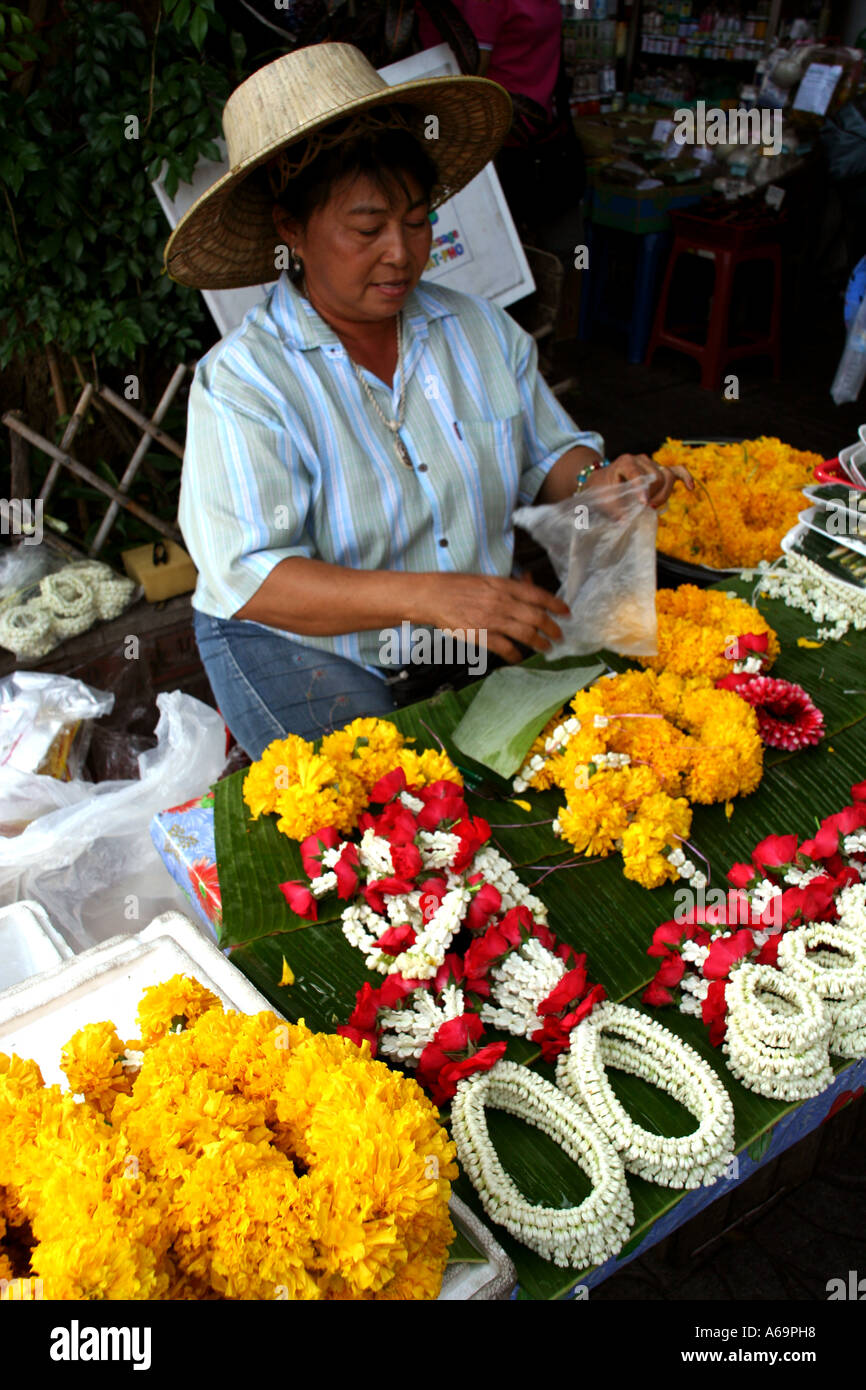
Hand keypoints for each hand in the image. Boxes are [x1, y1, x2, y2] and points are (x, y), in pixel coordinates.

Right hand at [414, 571, 569, 664]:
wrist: (433, 596)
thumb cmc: (458, 586)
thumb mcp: (487, 579)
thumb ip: (509, 584)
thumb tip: (529, 582)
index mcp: (504, 586)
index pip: (538, 595)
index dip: (556, 604)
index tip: (567, 612)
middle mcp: (502, 602)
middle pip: (537, 617)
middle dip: (552, 628)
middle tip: (560, 636)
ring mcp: (492, 620)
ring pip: (525, 634)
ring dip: (540, 643)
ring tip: (547, 648)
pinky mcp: (481, 635)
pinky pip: (505, 648)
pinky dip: (515, 654)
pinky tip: (519, 657)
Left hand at [582, 453, 693, 511]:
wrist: (602, 481)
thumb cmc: (603, 490)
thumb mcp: (604, 500)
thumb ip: (615, 510)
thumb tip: (627, 522)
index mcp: (626, 462)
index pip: (639, 475)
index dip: (643, 490)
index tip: (644, 504)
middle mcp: (641, 459)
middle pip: (658, 477)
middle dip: (654, 495)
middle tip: (645, 508)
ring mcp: (652, 464)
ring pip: (667, 477)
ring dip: (663, 494)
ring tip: (653, 506)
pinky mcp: (658, 470)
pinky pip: (676, 471)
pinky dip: (685, 478)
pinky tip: (690, 488)